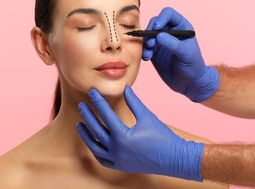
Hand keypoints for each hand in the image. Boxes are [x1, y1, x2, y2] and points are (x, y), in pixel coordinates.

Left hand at [76, 86, 203, 180]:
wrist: (174, 159)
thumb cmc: (163, 137)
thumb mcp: (147, 116)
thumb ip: (134, 102)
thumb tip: (125, 88)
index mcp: (122, 135)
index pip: (105, 114)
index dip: (97, 101)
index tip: (92, 92)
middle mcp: (116, 149)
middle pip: (95, 130)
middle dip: (87, 116)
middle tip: (81, 105)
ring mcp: (117, 159)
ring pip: (94, 147)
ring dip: (86, 135)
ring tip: (80, 125)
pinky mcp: (121, 165)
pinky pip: (102, 160)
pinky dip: (95, 151)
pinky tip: (93, 143)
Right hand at [143, 7, 219, 101]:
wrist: (190, 84)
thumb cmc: (194, 66)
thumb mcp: (187, 54)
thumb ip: (173, 44)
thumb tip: (159, 35)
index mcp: (181, 27)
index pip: (169, 14)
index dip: (161, 18)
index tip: (157, 29)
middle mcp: (170, 31)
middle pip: (154, 23)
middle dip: (150, 32)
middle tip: (151, 44)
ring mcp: (161, 42)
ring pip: (147, 35)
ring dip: (145, 42)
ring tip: (148, 54)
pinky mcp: (154, 52)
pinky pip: (145, 47)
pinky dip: (143, 51)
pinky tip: (147, 58)